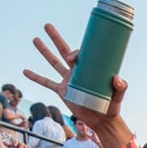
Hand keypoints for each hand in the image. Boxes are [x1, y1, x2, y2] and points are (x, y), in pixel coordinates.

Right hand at [24, 24, 129, 141]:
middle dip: (56, 38)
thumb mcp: (118, 96)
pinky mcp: (63, 92)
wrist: (102, 121)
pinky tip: (25, 71)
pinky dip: (36, 77)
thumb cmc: (112, 107)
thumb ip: (121, 87)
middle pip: (64, 51)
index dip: (74, 52)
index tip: (72, 57)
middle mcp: (78, 72)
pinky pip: (47, 83)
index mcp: (90, 69)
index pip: (80, 54)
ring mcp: (68, 81)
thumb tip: (117, 78)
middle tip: (47, 26)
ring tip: (36, 39)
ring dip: (44, 51)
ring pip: (54, 63)